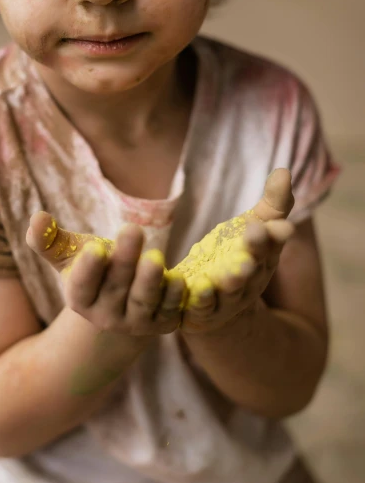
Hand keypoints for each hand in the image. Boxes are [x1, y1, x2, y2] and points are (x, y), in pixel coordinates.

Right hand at [26, 214, 186, 336]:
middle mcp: (106, 315)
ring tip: (156, 257)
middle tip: (133, 229)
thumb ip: (50, 240)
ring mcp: (136, 322)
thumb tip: (36, 218)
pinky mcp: (163, 323)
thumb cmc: (94, 269)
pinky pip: (170, 310)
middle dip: (125, 260)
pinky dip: (175, 296)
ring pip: (144, 301)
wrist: (122, 303)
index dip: (88, 268)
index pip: (82, 286)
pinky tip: (179, 278)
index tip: (95, 248)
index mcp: (80, 298)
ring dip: (151, 280)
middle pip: (116, 287)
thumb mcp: (70, 256)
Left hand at [175, 168, 294, 333]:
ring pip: (231, 289)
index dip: (275, 234)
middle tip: (256, 232)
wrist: (218, 308)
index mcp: (264, 258)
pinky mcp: (202, 312)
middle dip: (255, 250)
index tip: (280, 224)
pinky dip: (201, 299)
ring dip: (232, 279)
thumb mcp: (254, 228)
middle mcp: (250, 281)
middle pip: (254, 265)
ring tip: (228, 269)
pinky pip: (202, 306)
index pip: (272, 244)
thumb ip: (272, 204)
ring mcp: (227, 299)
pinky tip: (197, 287)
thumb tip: (285, 170)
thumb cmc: (237, 257)